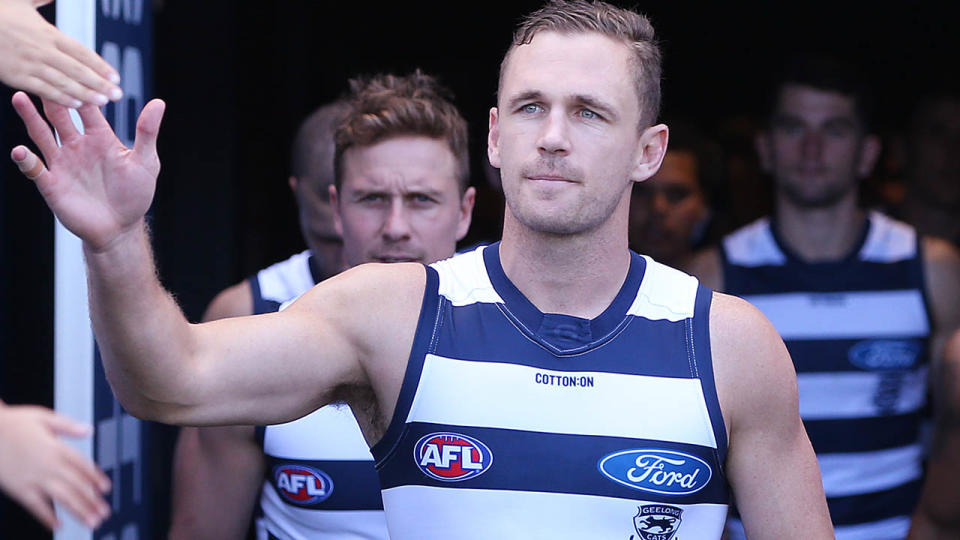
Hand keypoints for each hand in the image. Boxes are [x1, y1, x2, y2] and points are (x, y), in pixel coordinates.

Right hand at [0, 0, 121, 106]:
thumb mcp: (21, 0)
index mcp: (47, 33)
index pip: (81, 52)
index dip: (100, 66)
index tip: (116, 76)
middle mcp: (42, 49)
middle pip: (77, 70)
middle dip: (100, 83)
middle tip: (118, 95)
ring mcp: (29, 64)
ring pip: (63, 82)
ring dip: (85, 94)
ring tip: (103, 102)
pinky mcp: (16, 76)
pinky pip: (43, 89)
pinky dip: (60, 98)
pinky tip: (76, 104)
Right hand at [0, 403, 110, 529]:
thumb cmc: (13, 423)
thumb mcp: (43, 418)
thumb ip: (68, 426)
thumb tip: (89, 430)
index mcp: (56, 448)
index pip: (82, 465)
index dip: (96, 478)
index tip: (106, 489)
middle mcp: (48, 465)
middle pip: (76, 485)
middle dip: (92, 501)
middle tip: (105, 513)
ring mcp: (34, 479)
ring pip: (62, 498)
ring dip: (79, 511)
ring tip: (92, 522)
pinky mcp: (19, 489)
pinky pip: (36, 506)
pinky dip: (47, 517)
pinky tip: (59, 526)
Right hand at [9, 91, 164, 250]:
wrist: (120, 227)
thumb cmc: (135, 194)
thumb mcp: (145, 162)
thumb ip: (147, 132)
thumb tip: (159, 102)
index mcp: (100, 137)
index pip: (87, 108)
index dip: (81, 91)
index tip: (73, 69)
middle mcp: (77, 146)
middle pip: (59, 115)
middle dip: (51, 97)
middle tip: (41, 75)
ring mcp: (62, 163)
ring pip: (42, 134)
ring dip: (30, 117)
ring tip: (19, 97)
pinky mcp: (51, 183)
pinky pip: (34, 168)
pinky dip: (26, 159)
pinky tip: (21, 150)